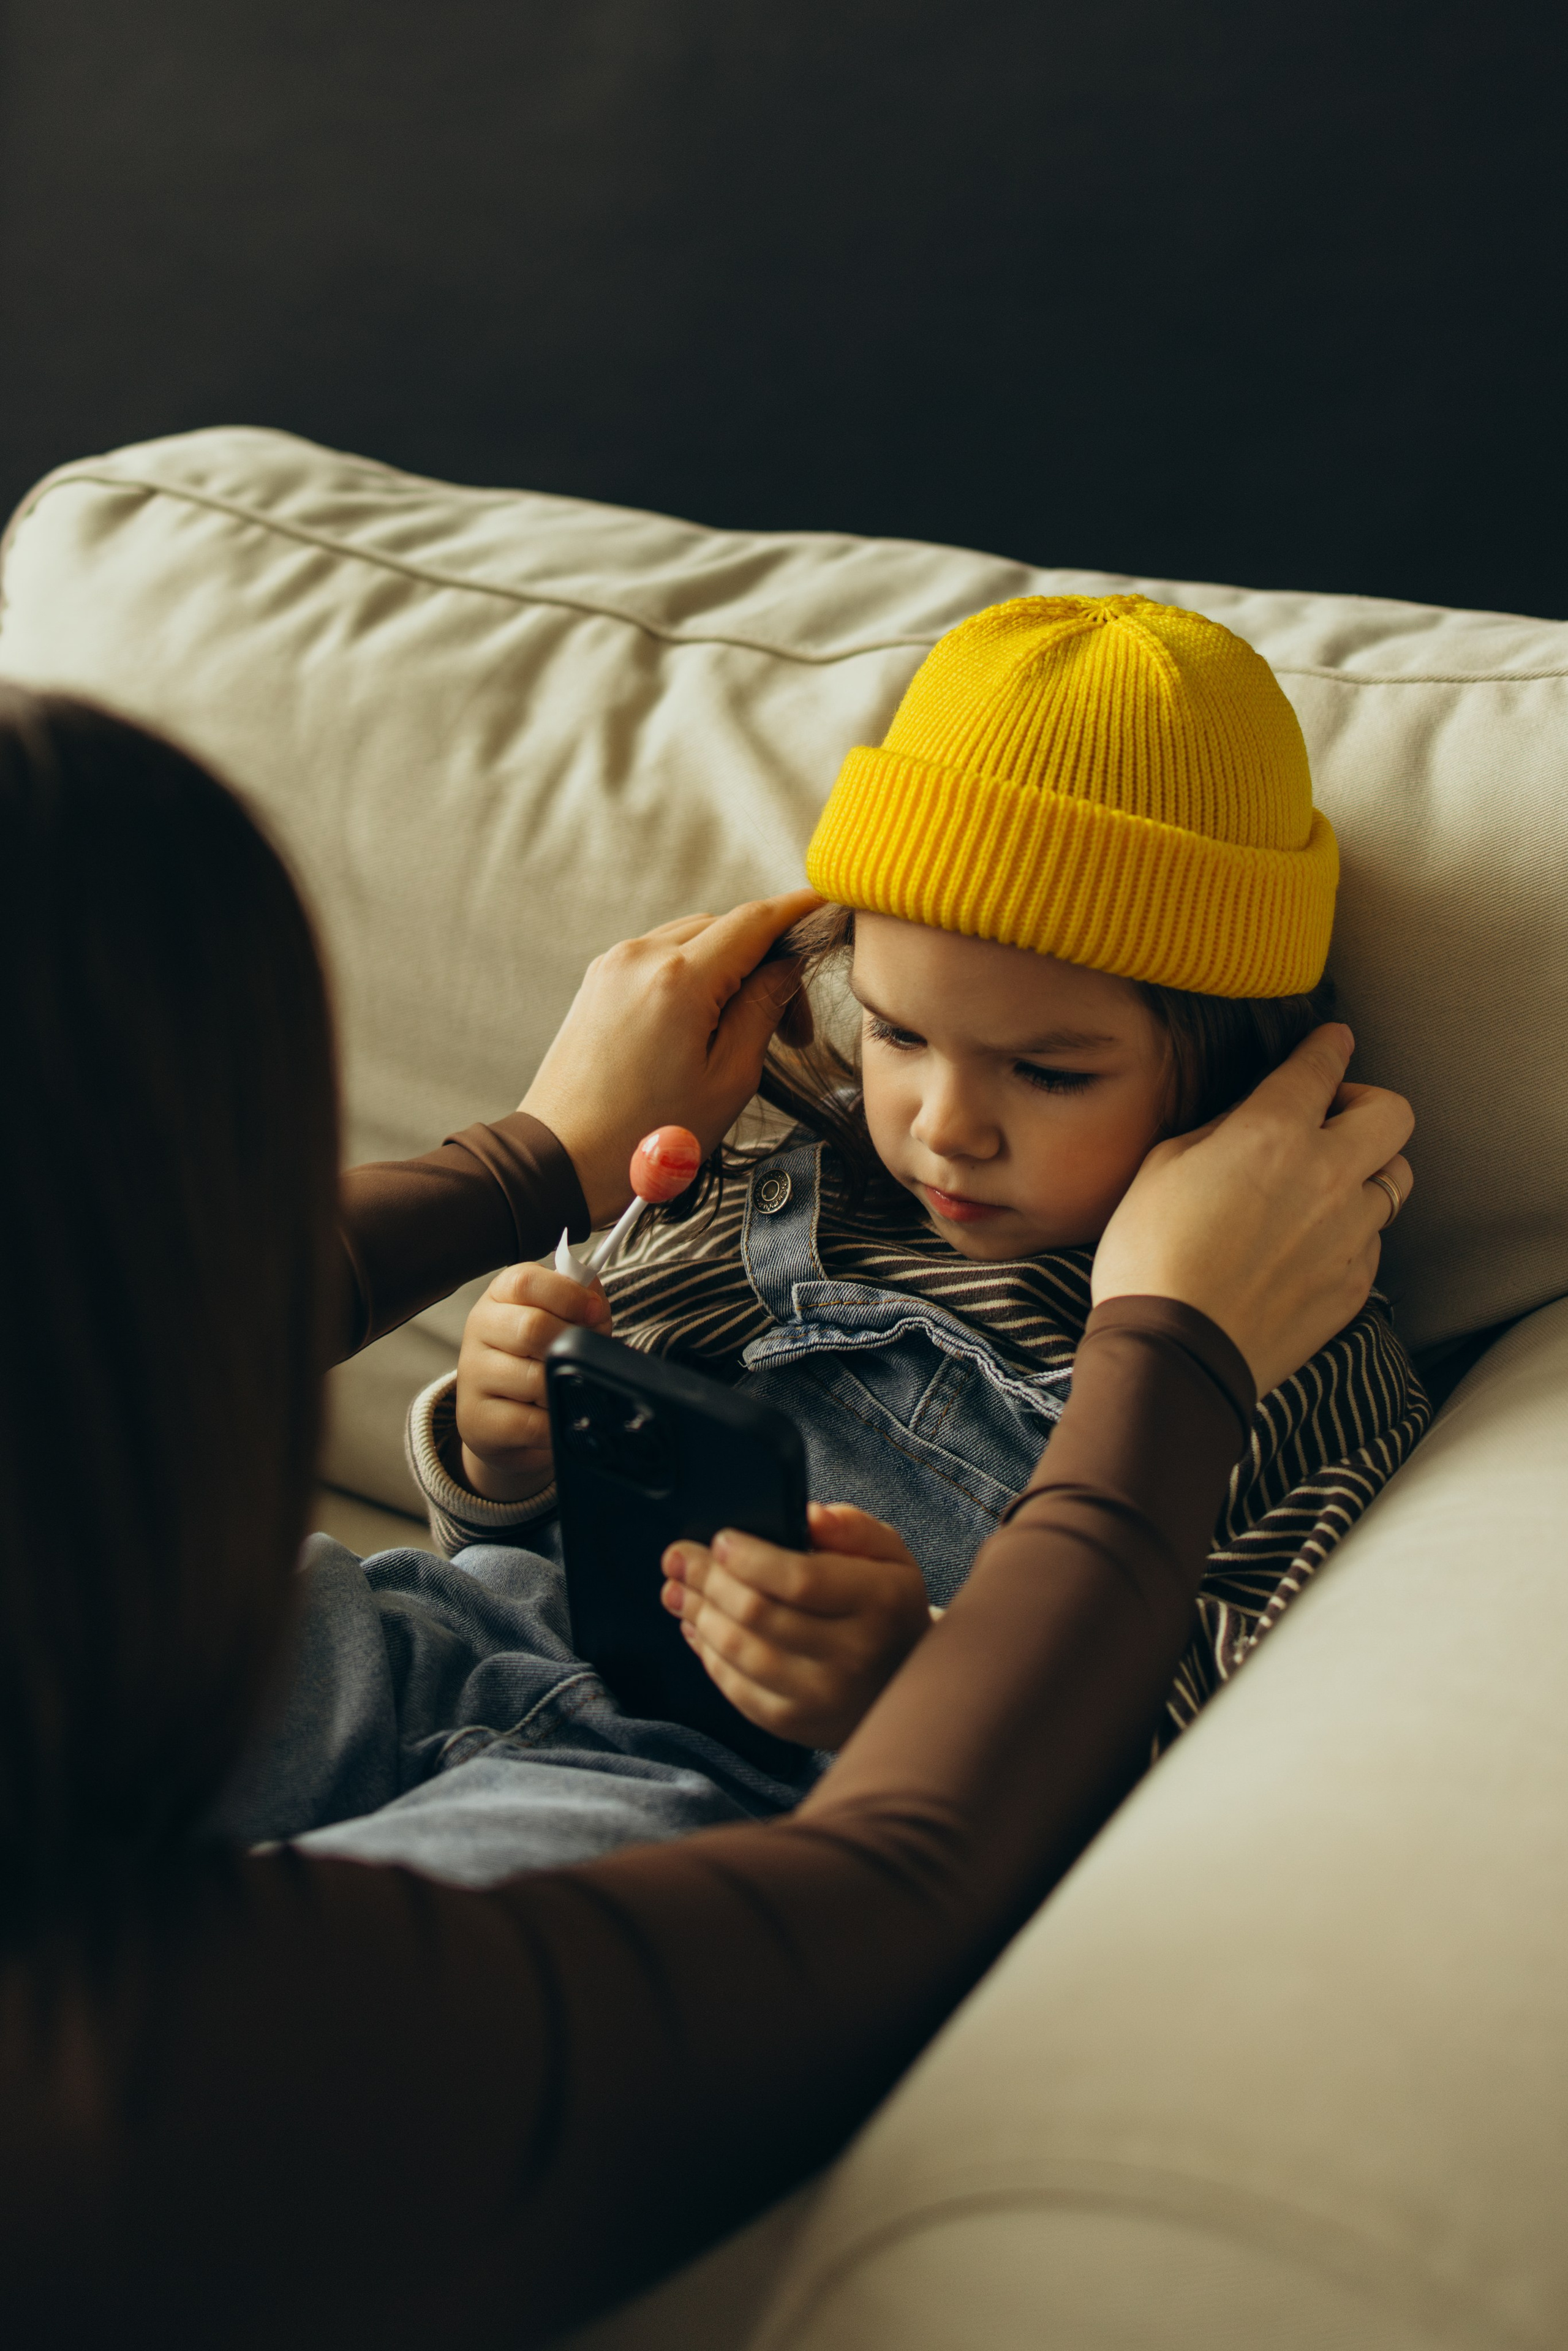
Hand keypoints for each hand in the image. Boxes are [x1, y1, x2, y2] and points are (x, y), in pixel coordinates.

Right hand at [455, 1263, 611, 1501]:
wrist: (507, 1419)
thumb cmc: (542, 1360)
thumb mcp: (565, 1320)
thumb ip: (583, 1304)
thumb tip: (594, 1307)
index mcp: (500, 1295)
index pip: (525, 1281)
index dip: (569, 1295)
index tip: (595, 1312)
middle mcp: (480, 1328)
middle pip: (531, 1327)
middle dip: (569, 1345)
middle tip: (580, 1359)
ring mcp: (472, 1373)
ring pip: (534, 1378)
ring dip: (560, 1389)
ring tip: (562, 1390)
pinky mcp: (476, 1417)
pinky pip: (530, 1421)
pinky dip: (553, 1423)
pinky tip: (551, 1417)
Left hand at [520, 890, 820, 1225]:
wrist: (559, 1159)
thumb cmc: (644, 1137)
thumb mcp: (727, 1081)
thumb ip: (762, 1011)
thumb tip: (786, 966)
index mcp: (680, 980)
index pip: (754, 921)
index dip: (797, 911)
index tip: (826, 905)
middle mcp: (641, 957)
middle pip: (725, 927)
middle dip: (766, 960)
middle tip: (791, 1025)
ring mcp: (613, 964)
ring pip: (692, 937)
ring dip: (729, 967)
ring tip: (744, 1030)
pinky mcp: (598, 980)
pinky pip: (660, 955)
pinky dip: (692, 973)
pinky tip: (704, 1020)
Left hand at [660, 1502, 931, 1749]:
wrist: (903, 1684)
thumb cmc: (886, 1607)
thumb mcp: (887, 1555)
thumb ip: (851, 1528)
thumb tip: (808, 1516)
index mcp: (877, 1602)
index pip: (800, 1580)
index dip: (749, 1558)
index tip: (719, 1540)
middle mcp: (852, 1655)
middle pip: (758, 1614)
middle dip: (707, 1580)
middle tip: (678, 1557)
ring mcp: (821, 1697)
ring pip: (740, 1651)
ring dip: (699, 1615)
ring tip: (678, 1589)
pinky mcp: (795, 1724)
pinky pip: (736, 1688)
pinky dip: (708, 1655)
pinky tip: (696, 1628)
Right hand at [1092, 1023, 1414, 1397]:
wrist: (1174, 1353)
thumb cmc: (1151, 1256)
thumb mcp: (1162, 1168)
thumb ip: (1218, 1131)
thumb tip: (1247, 1119)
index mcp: (1272, 1134)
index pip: (1321, 1067)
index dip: (1328, 1046)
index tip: (1332, 1041)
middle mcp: (1327, 1176)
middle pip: (1392, 1114)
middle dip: (1366, 1103)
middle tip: (1330, 1118)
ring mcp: (1350, 1233)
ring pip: (1394, 1179)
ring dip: (1365, 1170)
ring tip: (1323, 1186)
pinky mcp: (1354, 1283)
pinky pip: (1373, 1239)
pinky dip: (1350, 1230)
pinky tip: (1308, 1243)